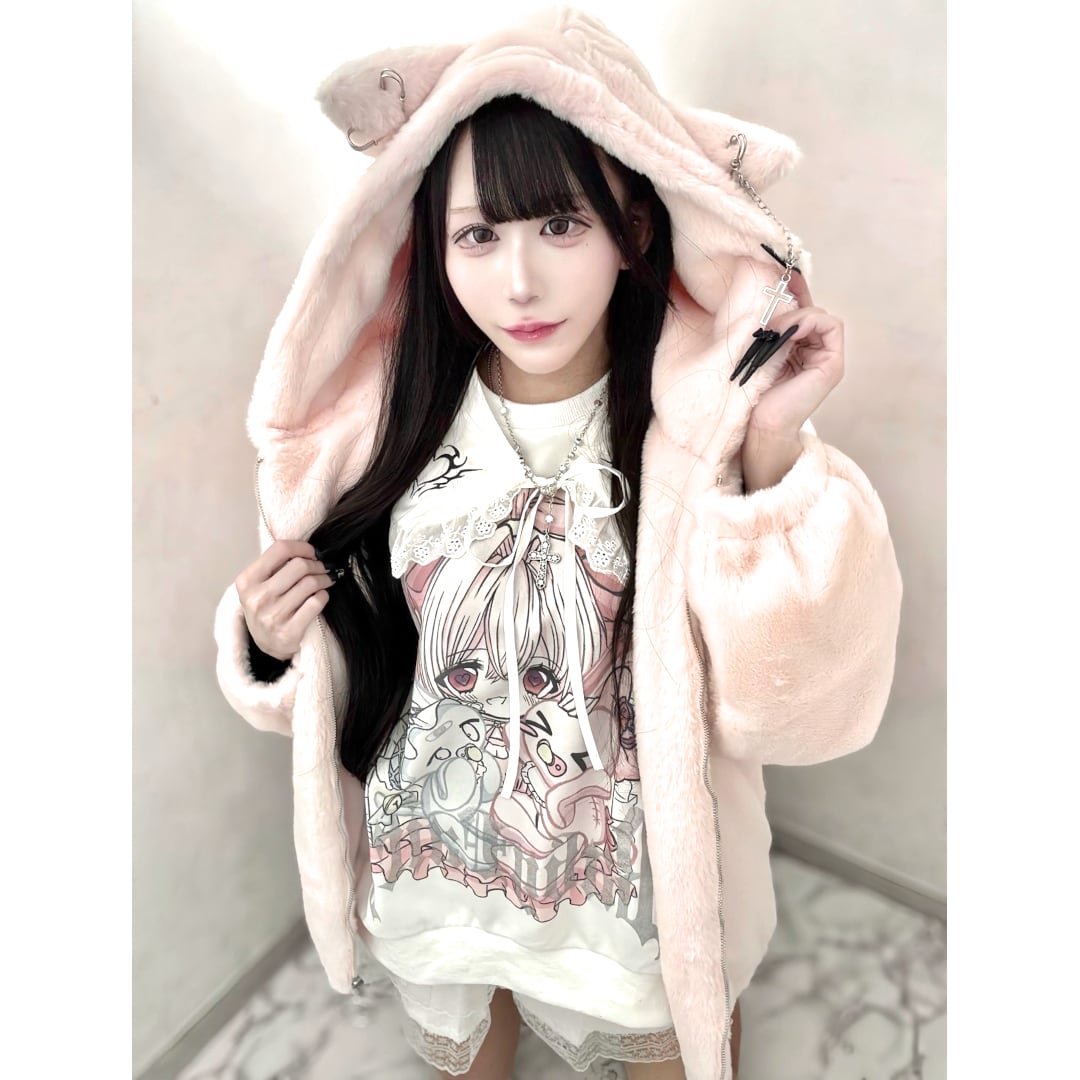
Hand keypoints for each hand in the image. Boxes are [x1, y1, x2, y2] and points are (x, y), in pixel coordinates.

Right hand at [235, 539, 336, 661]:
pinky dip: (323, 596)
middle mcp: (258, 597)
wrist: (266, 644)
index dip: (302, 547)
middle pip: (300, 565)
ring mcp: (273, 616)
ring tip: (325, 581)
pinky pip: (316, 602)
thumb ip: (275, 565)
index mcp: (247, 580)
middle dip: (316, 564)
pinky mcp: (289, 631)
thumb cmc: (266, 606)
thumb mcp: (258, 584)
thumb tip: (308, 549)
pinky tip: (320, 596)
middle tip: (321, 568)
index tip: (311, 552)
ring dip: (324, 579)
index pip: (280, 549)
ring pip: (311, 583)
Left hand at [745, 271, 844, 439]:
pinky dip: (809, 321)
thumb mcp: (759, 350)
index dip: (794, 291)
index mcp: (798, 349)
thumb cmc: (754, 394)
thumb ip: (769, 327)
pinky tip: (788, 331)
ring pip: (821, 315)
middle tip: (769, 316)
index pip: (802, 311)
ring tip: (775, 330)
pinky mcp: (833, 364)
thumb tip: (770, 293)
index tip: (780, 275)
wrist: (760, 426)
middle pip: (812, 310)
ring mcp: (827, 357)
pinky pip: (830, 325)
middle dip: (791, 306)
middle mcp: (815, 351)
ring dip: (797, 316)